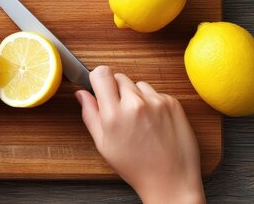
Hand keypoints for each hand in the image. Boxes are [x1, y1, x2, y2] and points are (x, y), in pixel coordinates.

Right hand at [75, 66, 204, 203]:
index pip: (102, 73)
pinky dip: (153, 103)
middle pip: (119, 77)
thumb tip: (81, 94)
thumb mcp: (104, 145)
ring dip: (136, 96)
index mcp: (114, 114)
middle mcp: (136, 104)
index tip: (100, 87)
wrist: (170, 179)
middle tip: (120, 111)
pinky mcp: (172, 103)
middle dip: (116, 90)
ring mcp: (157, 101)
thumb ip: (90, 115)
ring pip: (138, 84)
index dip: (99, 79)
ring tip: (140, 120)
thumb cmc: (136, 167)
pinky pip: (156, 93)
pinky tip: (154, 123)